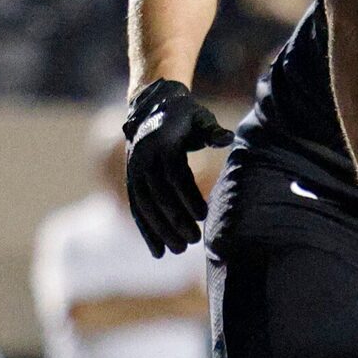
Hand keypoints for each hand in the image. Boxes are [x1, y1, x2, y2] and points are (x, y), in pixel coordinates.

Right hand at [122, 79, 232, 254]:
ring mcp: (133, 171)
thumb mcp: (200, 117)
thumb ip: (212, 131)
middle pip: (157, 195)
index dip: (188, 196)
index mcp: (161, 143)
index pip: (174, 175)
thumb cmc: (186, 115)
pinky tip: (158, 252)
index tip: (204, 216)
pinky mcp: (131, 181)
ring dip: (160, 230)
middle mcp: (142, 158)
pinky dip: (146, 231)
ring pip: (144, 206)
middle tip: (193, 241)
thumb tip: (226, 139)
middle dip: (174, 220)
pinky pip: (136, 209)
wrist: (152, 106)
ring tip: (179, 250)